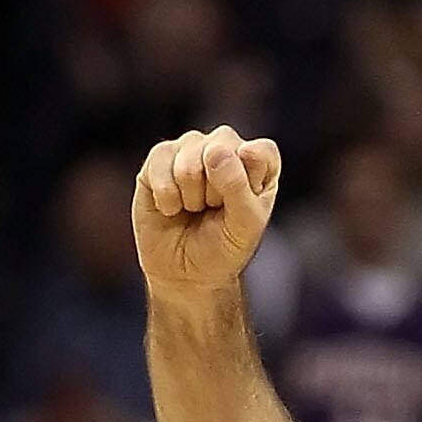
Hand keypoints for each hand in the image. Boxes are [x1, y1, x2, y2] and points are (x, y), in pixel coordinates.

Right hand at [133, 125, 281, 295]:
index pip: (262, 151)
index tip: (243, 203)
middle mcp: (224, 149)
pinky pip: (161, 162)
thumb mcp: (243, 227)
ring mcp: (190, 149)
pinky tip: (172, 208)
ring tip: (194, 209)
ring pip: (190, 155)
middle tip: (214, 210)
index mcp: (257, 166)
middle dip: (217, 190)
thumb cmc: (221, 249)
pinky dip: (168, 196)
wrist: (184, 273)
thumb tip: (214, 151)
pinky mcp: (160, 157)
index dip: (250, 176)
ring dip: (191, 195)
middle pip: (221, 147)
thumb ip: (238, 187)